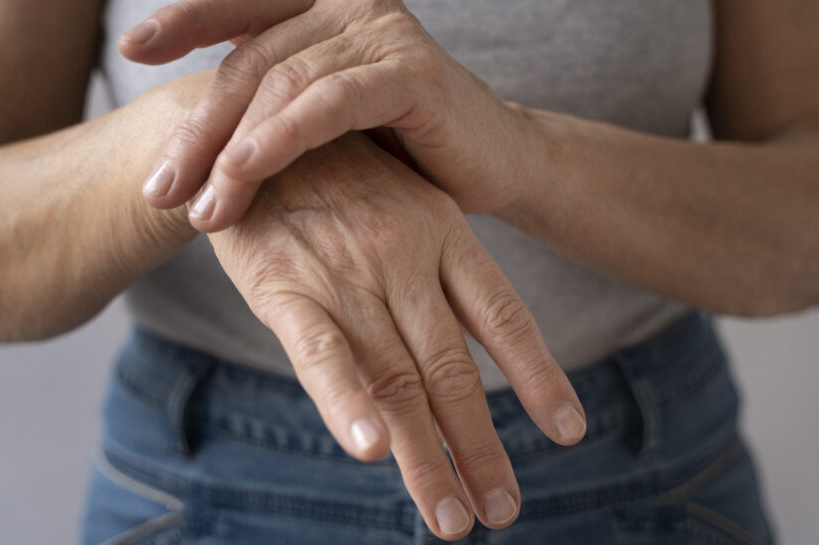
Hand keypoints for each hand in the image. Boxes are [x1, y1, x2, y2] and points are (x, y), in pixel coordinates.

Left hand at [121, 0, 538, 230]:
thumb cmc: (407, 152)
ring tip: (199, 208)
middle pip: (252, 60)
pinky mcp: (409, 71)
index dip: (185, 20)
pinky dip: (280, 137)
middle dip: (200, 129)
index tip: (130, 50)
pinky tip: (243, 172)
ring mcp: (382, 32)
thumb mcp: (330, 124)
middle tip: (160, 188)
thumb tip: (195, 143)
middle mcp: (352, 4)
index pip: (244, 9)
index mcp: (328, 7)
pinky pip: (328, 103)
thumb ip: (277, 108)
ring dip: (231, 150)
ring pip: (283, 83)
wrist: (495, 167)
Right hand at [207, 133, 585, 538]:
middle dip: (479, 446)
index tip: (568, 431)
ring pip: (397, 377)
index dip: (538, 374)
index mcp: (443, 233)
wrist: (250, 131)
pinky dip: (347, 400)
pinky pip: (321, 351)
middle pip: (452, 369)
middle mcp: (405, 256)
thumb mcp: (402, 207)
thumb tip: (471, 355)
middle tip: (501, 511)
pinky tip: (370, 450)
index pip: (505, 314)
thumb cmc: (336, 184)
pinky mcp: (285, 287)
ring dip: (427, 456)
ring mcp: (348, 272)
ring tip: (454, 518)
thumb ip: (434, 278)